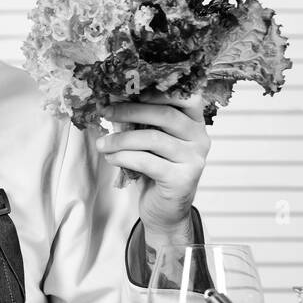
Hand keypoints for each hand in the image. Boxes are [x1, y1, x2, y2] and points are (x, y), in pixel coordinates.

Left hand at [97, 91, 209, 235]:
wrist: (164, 211)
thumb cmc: (156, 171)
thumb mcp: (152, 142)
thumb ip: (144, 123)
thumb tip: (113, 101)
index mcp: (195, 123)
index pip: (186, 96)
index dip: (159, 90)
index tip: (131, 90)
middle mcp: (200, 139)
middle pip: (165, 114)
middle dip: (131, 111)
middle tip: (106, 112)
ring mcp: (194, 160)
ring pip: (153, 139)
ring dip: (121, 139)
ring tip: (102, 143)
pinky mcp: (182, 179)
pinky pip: (147, 161)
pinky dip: (124, 157)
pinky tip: (111, 158)